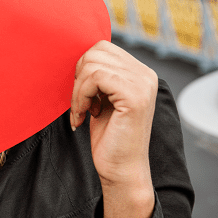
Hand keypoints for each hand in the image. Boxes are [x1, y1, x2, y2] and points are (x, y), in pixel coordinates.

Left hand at [71, 40, 157, 217]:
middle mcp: (146, 74)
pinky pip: (95, 78)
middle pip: (95, 51)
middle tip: (80, 102)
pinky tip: (84, 115)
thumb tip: (72, 51)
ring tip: (82, 110)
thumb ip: (97, 74)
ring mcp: (143, 84)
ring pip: (92, 63)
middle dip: (78, 76)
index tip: (81, 93)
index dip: (82, 67)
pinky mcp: (134, 96)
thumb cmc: (108, 137)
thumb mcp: (101, 98)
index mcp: (139, 72)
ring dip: (78, 89)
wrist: (121, 170)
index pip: (101, 47)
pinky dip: (80, 96)